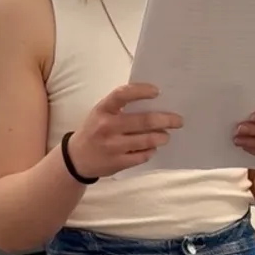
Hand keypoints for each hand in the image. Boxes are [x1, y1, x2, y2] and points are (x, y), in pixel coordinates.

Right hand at [67, 83, 182, 178]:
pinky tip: (152, 148)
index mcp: (102, 110)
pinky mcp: (117, 163)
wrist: (76, 158)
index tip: (157, 91)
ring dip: (162, 137)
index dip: (140, 91)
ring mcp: (112, 146)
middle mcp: (106, 127)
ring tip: (166, 135)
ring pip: (146, 140)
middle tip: (178, 120)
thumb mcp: (101, 113)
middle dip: (166, 120)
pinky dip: (150, 151)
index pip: (122, 95)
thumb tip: (154, 102)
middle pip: (143, 121)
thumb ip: (121, 107)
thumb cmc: (94, 130)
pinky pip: (142, 156)